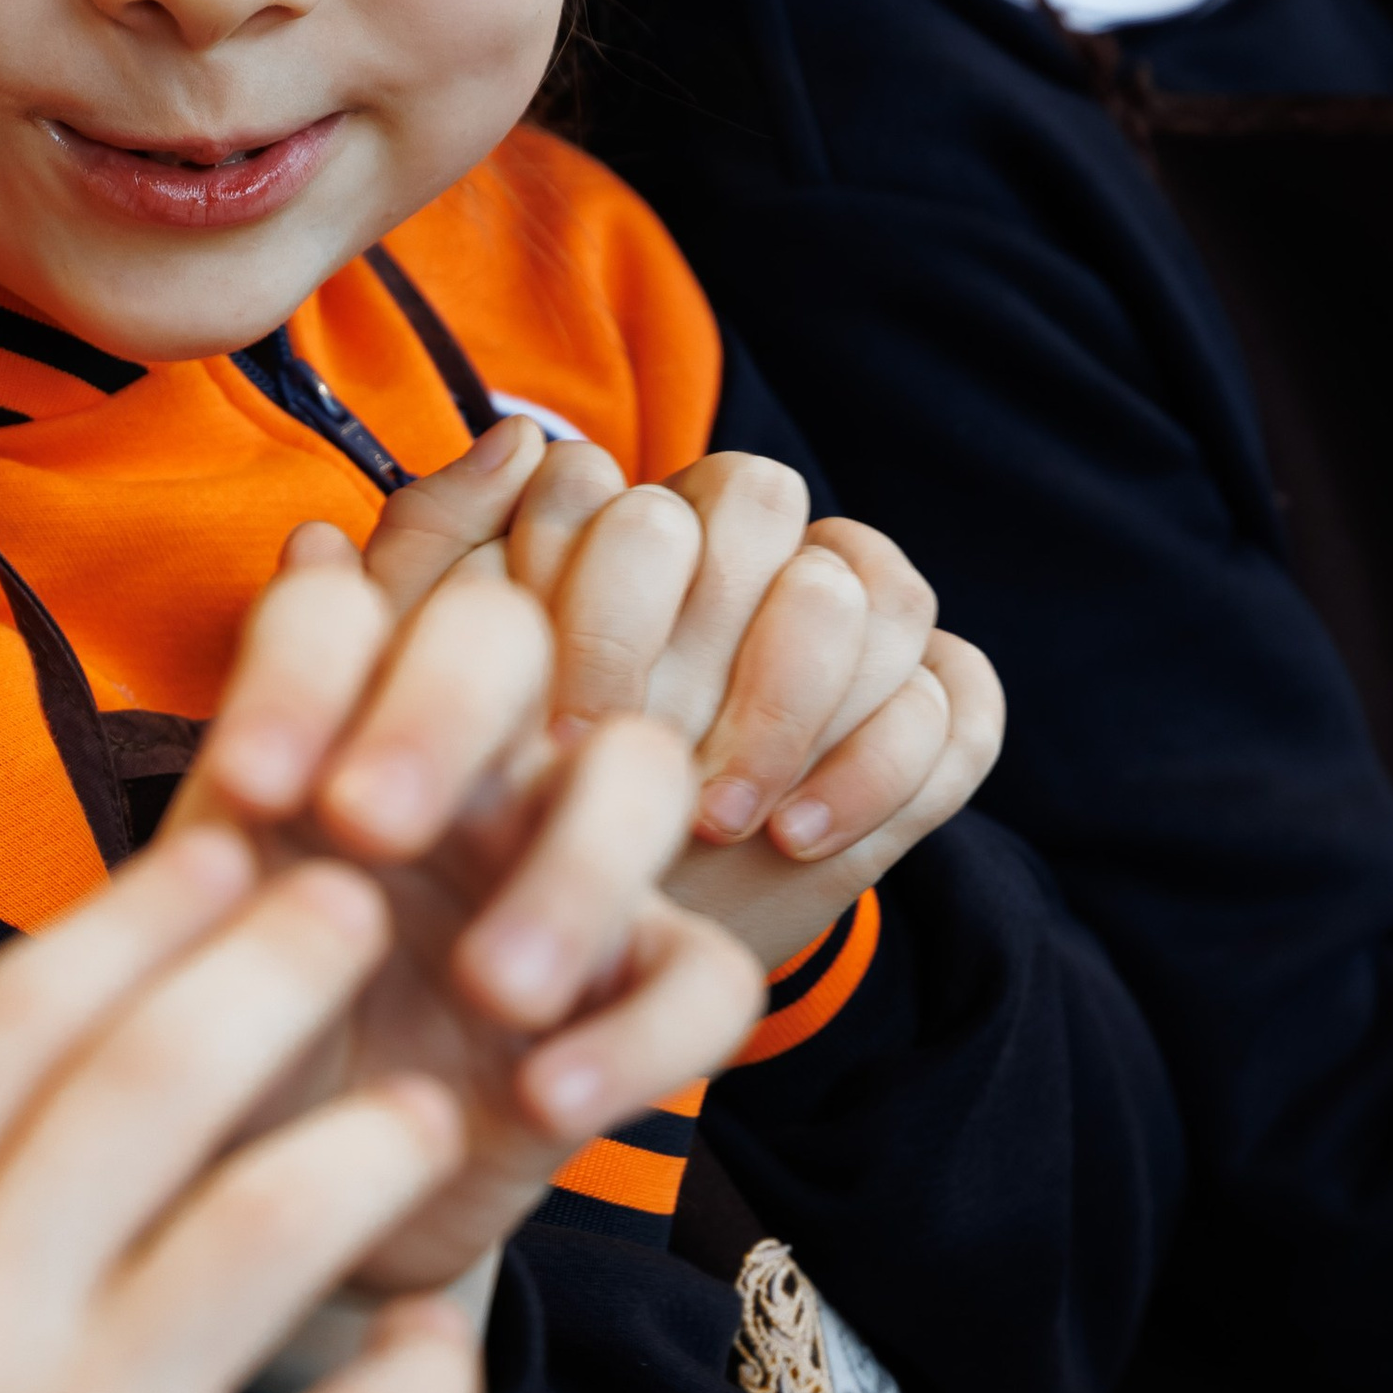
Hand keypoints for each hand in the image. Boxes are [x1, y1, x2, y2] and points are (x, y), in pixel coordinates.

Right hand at [0, 825, 501, 1392]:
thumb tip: (83, 1031)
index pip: (6, 1023)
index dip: (141, 912)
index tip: (235, 846)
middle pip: (157, 1077)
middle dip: (288, 960)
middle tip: (371, 908)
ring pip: (285, 1221)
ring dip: (380, 1143)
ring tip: (428, 1115)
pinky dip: (429, 1366)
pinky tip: (444, 1335)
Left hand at [164, 523, 764, 1293]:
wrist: (259, 1220)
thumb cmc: (219, 1051)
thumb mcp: (192, 925)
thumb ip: (245, 758)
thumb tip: (312, 546)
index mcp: (333, 725)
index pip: (353, 609)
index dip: (313, 664)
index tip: (250, 791)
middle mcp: (461, 765)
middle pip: (511, 642)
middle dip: (443, 709)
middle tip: (364, 827)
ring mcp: (565, 871)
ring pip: (638, 777)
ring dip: (573, 868)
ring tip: (491, 989)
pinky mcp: (637, 997)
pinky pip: (708, 982)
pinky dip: (637, 1037)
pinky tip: (541, 1100)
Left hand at [361, 418, 1005, 971]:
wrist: (605, 952)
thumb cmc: (512, 819)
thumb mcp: (438, 703)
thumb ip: (434, 557)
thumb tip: (516, 440)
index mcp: (638, 526)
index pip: (641, 488)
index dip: (604, 605)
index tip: (560, 733)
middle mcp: (757, 551)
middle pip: (764, 501)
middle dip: (703, 644)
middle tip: (647, 766)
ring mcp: (859, 627)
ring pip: (874, 589)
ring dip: (795, 708)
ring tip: (721, 819)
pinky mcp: (932, 716)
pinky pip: (957, 697)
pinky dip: (882, 766)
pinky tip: (798, 839)